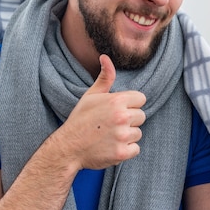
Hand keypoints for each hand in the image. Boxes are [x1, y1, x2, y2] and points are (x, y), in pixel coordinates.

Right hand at [56, 54, 146, 169]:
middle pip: (141, 116)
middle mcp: (122, 117)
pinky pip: (136, 149)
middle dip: (129, 120)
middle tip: (111, 124)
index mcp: (116, 101)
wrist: (68, 147)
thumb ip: (104, 77)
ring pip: (138, 133)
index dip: (130, 105)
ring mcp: (122, 136)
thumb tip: (106, 57)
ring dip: (127, 136)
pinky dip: (126, 150)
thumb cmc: (80, 119)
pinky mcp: (122, 152)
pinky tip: (112, 146)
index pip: (141, 99)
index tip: (117, 111)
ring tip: (109, 136)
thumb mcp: (91, 95)